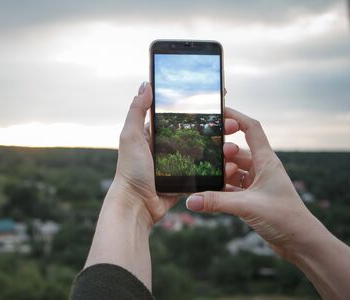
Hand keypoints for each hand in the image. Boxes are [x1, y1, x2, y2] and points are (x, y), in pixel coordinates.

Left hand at [112, 82, 239, 226]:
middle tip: (232, 123)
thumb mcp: (130, 137)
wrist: (136, 205)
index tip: (216, 97)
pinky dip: (216, 168)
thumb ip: (137, 111)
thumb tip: (146, 84)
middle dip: (214, 126)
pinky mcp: (184, 180)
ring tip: (232, 143)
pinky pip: (203, 171)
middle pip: (195, 132)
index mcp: (154, 134)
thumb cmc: (131, 170)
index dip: (196, 106)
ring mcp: (176, 164)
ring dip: (218, 146)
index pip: (178, 115)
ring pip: (202, 151)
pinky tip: (229, 162)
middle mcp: (166, 147)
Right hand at [186, 107, 321, 259]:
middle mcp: (262, 168)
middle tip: (204, 152)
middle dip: (221, 151)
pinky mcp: (253, 197)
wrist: (300, 242)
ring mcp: (257, 182)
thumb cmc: (284, 218)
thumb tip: (191, 200)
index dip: (236, 117)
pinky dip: (221, 188)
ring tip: (204, 174)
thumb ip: (216, 201)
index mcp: (266, 160)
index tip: (218, 111)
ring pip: (233, 170)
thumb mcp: (247, 206)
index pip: (251, 129)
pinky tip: (208, 192)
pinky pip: (232, 186)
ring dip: (220, 172)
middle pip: (237, 150)